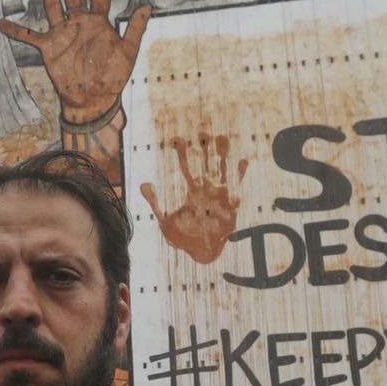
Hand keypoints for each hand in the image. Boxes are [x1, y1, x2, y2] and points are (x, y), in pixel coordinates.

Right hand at [0, 0, 151, 123]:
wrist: (93, 101)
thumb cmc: (112, 78)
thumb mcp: (128, 52)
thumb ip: (135, 29)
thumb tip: (147, 6)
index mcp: (99, 23)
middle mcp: (79, 24)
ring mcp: (63, 34)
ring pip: (53, 6)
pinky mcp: (49, 48)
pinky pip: (29, 37)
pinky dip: (15, 31)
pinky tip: (1, 23)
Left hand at [140, 134, 248, 264]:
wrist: (200, 252)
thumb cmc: (182, 237)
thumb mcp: (164, 220)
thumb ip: (155, 203)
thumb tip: (144, 184)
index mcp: (190, 190)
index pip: (185, 167)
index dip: (182, 154)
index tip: (178, 139)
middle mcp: (205, 189)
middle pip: (205, 164)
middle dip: (204, 149)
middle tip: (202, 132)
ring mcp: (219, 194)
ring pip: (221, 170)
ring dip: (222, 156)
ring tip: (223, 139)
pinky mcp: (231, 204)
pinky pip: (237, 186)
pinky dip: (240, 174)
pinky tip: (242, 160)